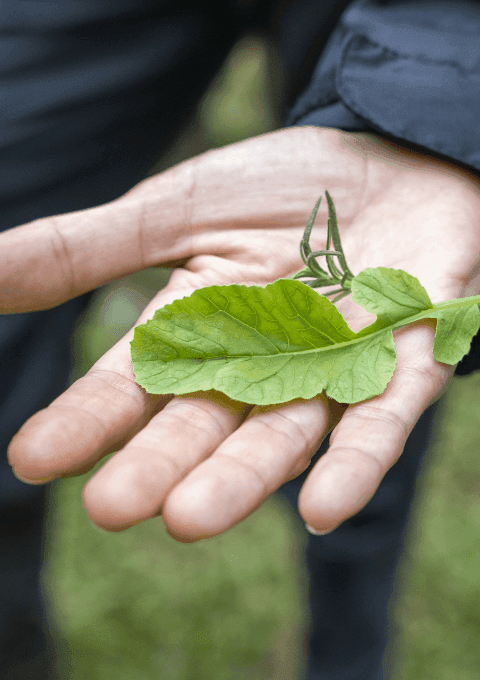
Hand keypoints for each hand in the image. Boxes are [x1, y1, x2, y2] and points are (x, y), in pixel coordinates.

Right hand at [5, 128, 479, 538]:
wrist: (394, 159)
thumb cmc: (286, 187)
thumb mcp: (181, 207)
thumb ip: (92, 247)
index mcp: (203, 328)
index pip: (136, 381)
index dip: (89, 418)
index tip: (34, 459)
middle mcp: (260, 366)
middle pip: (205, 423)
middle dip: (161, 463)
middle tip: (112, 506)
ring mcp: (335, 371)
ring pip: (283, 436)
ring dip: (241, 478)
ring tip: (189, 517)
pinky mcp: (407, 363)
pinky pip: (381, 421)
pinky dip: (355, 463)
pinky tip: (321, 509)